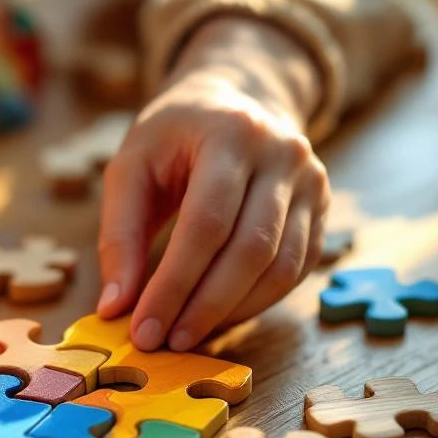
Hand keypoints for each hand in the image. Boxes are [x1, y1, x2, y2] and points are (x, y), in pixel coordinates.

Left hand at [98, 17, 330, 350]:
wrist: (237, 96)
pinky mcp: (322, 209)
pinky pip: (296, 270)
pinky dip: (257, 302)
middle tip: (165, 342)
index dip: (175, 284)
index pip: (206, 223)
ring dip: (232, 311)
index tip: (143, 328)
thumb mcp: (131, 167)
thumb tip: (116, 307)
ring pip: (281, 267)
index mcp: (231, 134)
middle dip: (204, 306)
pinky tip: (220, 317)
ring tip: (188, 334)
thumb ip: (120, 236)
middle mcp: (283, 155)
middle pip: (250, 250)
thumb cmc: (174, 136)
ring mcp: (312, 182)